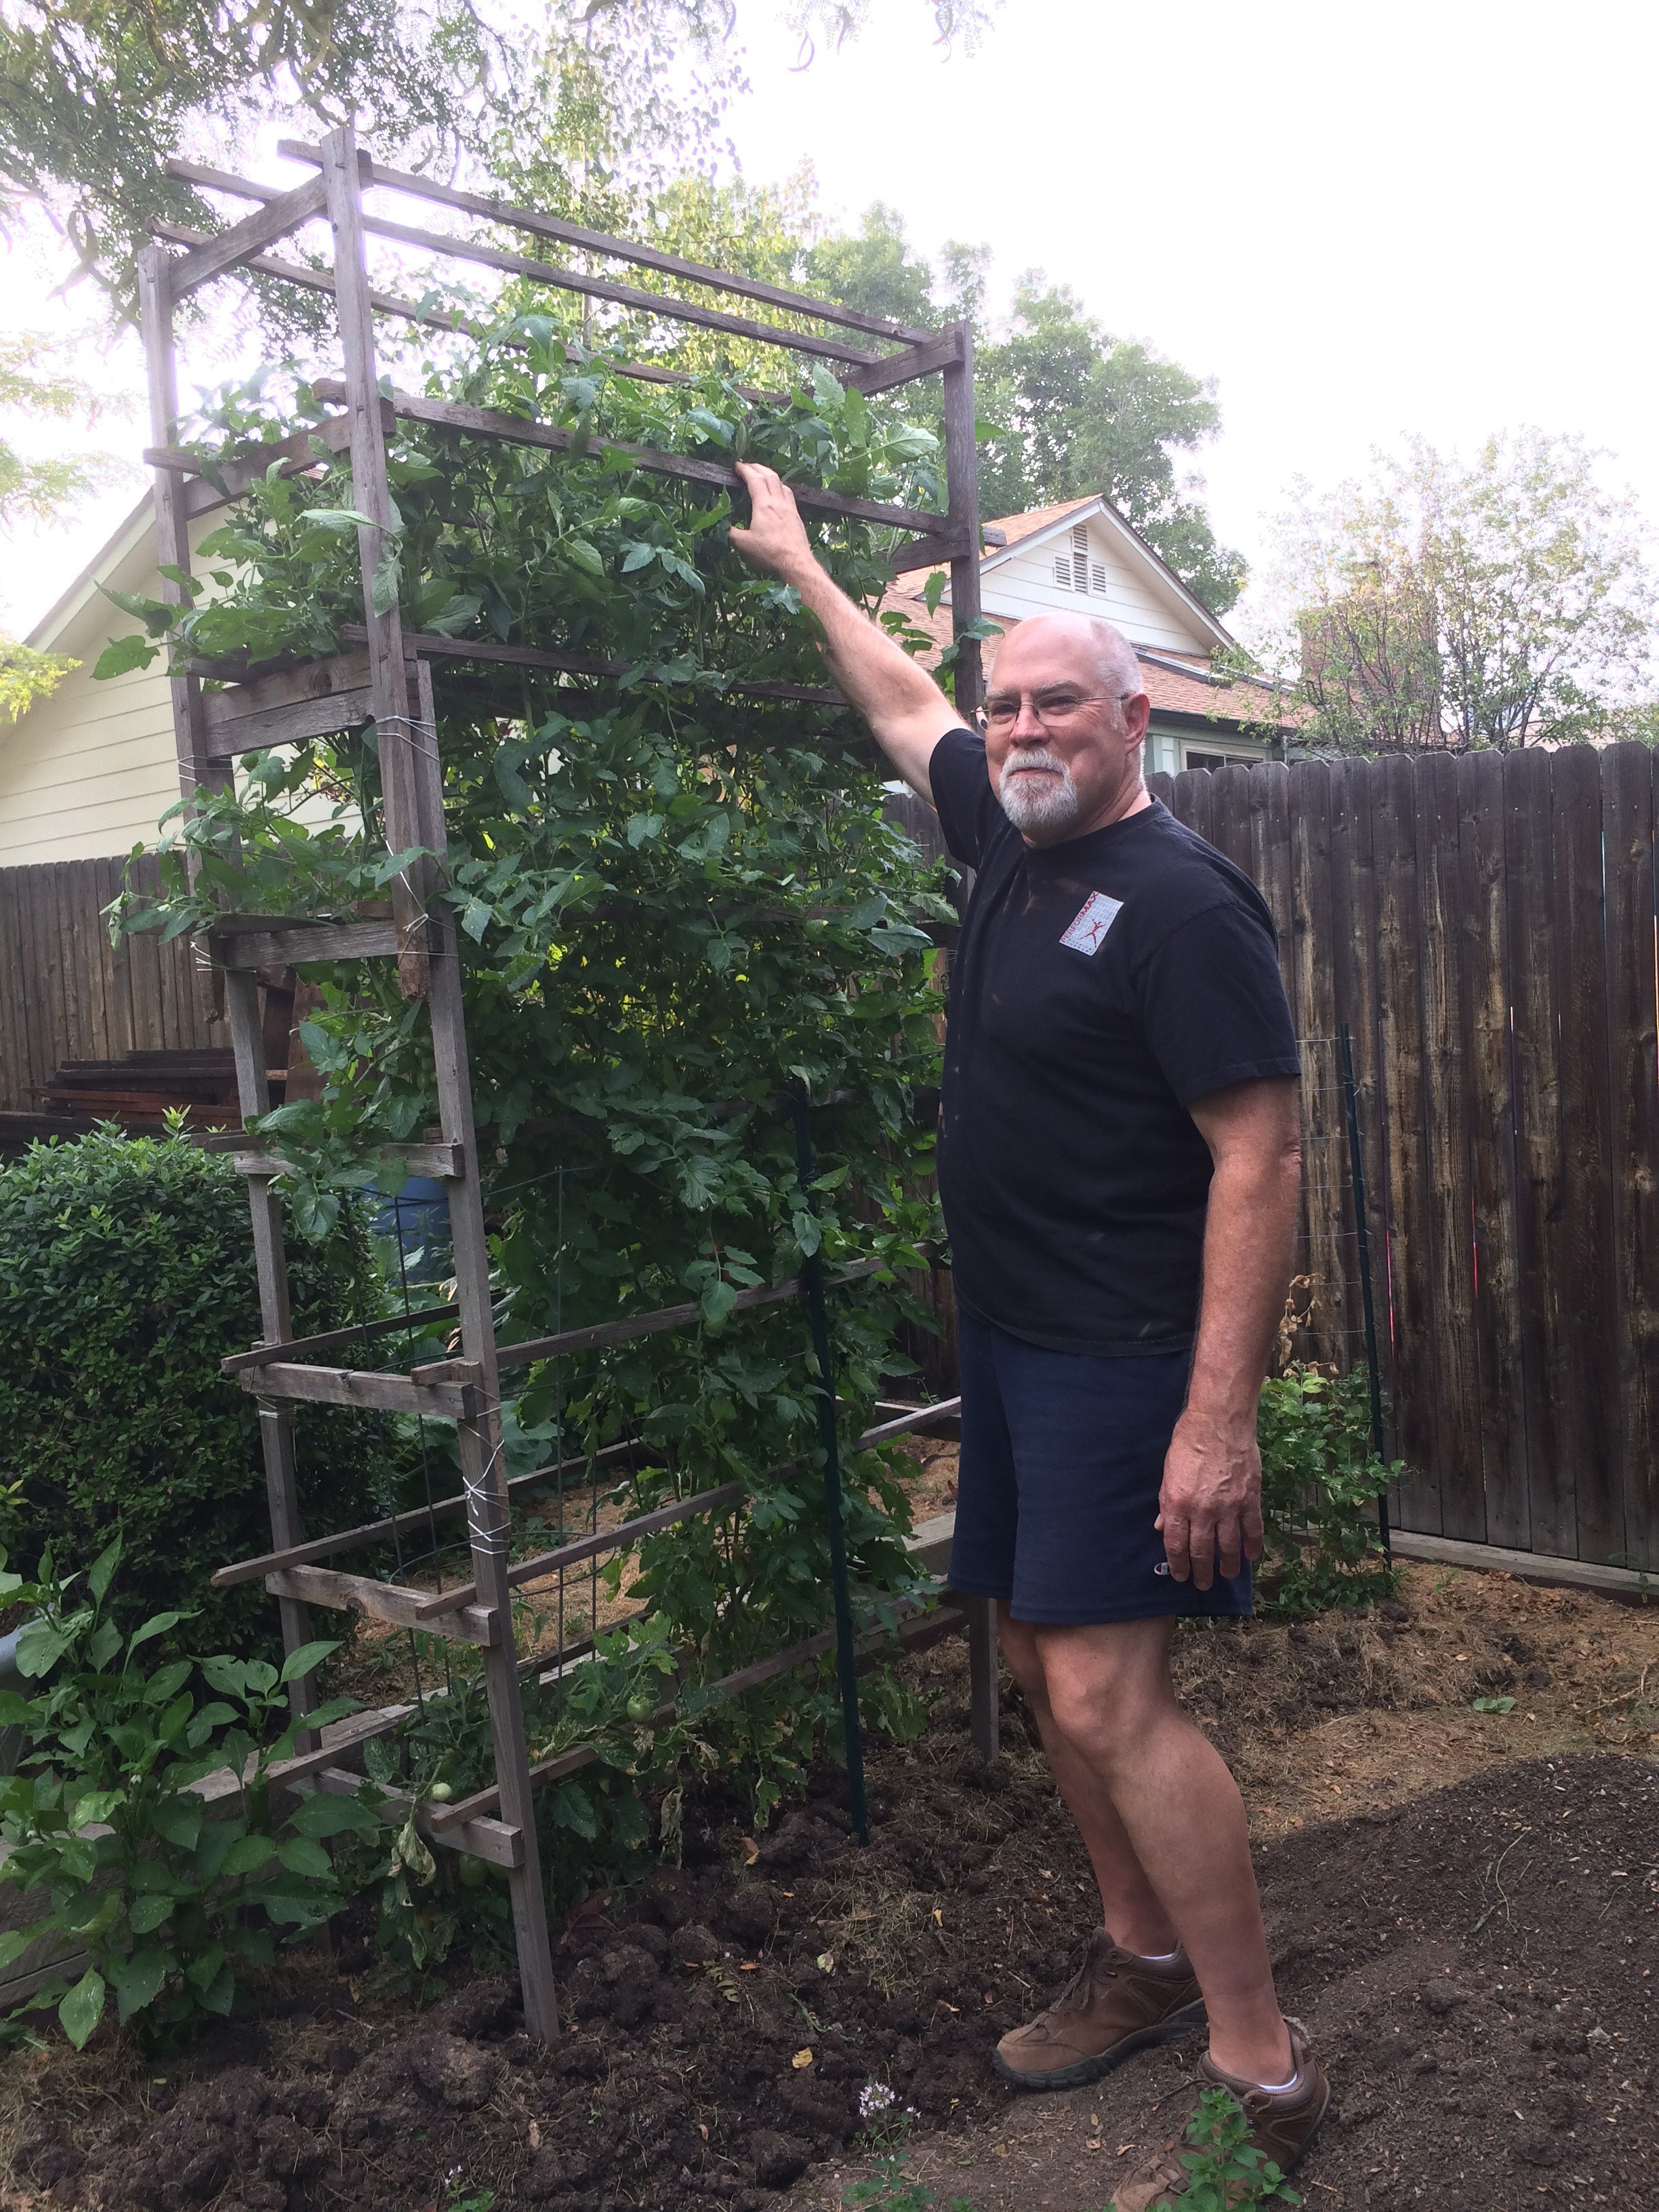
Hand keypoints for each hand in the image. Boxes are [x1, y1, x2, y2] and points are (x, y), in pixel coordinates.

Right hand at [729, 461, 816, 584]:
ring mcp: (790, 508)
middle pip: (770, 475)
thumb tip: (724, 527)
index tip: (736, 466)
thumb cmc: (769, 554)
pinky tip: (779, 495)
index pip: (754, 479)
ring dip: (771, 476)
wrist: (796, 564)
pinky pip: (789, 495)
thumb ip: (730, 533)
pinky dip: (781, 488)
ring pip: (781, 483)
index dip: (744, 469)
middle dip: (757, 467)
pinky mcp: (797, 517)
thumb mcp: (743, 545)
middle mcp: (778, 502)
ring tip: (763, 477)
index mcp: (764, 505)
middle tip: (748, 466)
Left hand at [1156, 1404, 1264, 1590]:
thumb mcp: (1167, 1473)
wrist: (1219, 1422)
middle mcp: (1202, 1511)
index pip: (1176, 1545)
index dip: (1178, 1565)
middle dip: (1202, 1572)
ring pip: (1229, 1547)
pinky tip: (1251, 1556)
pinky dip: (1253, 1546)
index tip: (1180, 1576)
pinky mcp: (1250, 1499)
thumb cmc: (1187, 1443)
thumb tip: (1160, 1527)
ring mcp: (1229, 1507)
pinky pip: (1253, 1530)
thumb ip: (1165, 1503)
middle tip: (1203, 1584)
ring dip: (1228, 1566)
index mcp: (1177, 1504)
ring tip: (1227, 1575)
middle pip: (1202, 1551)